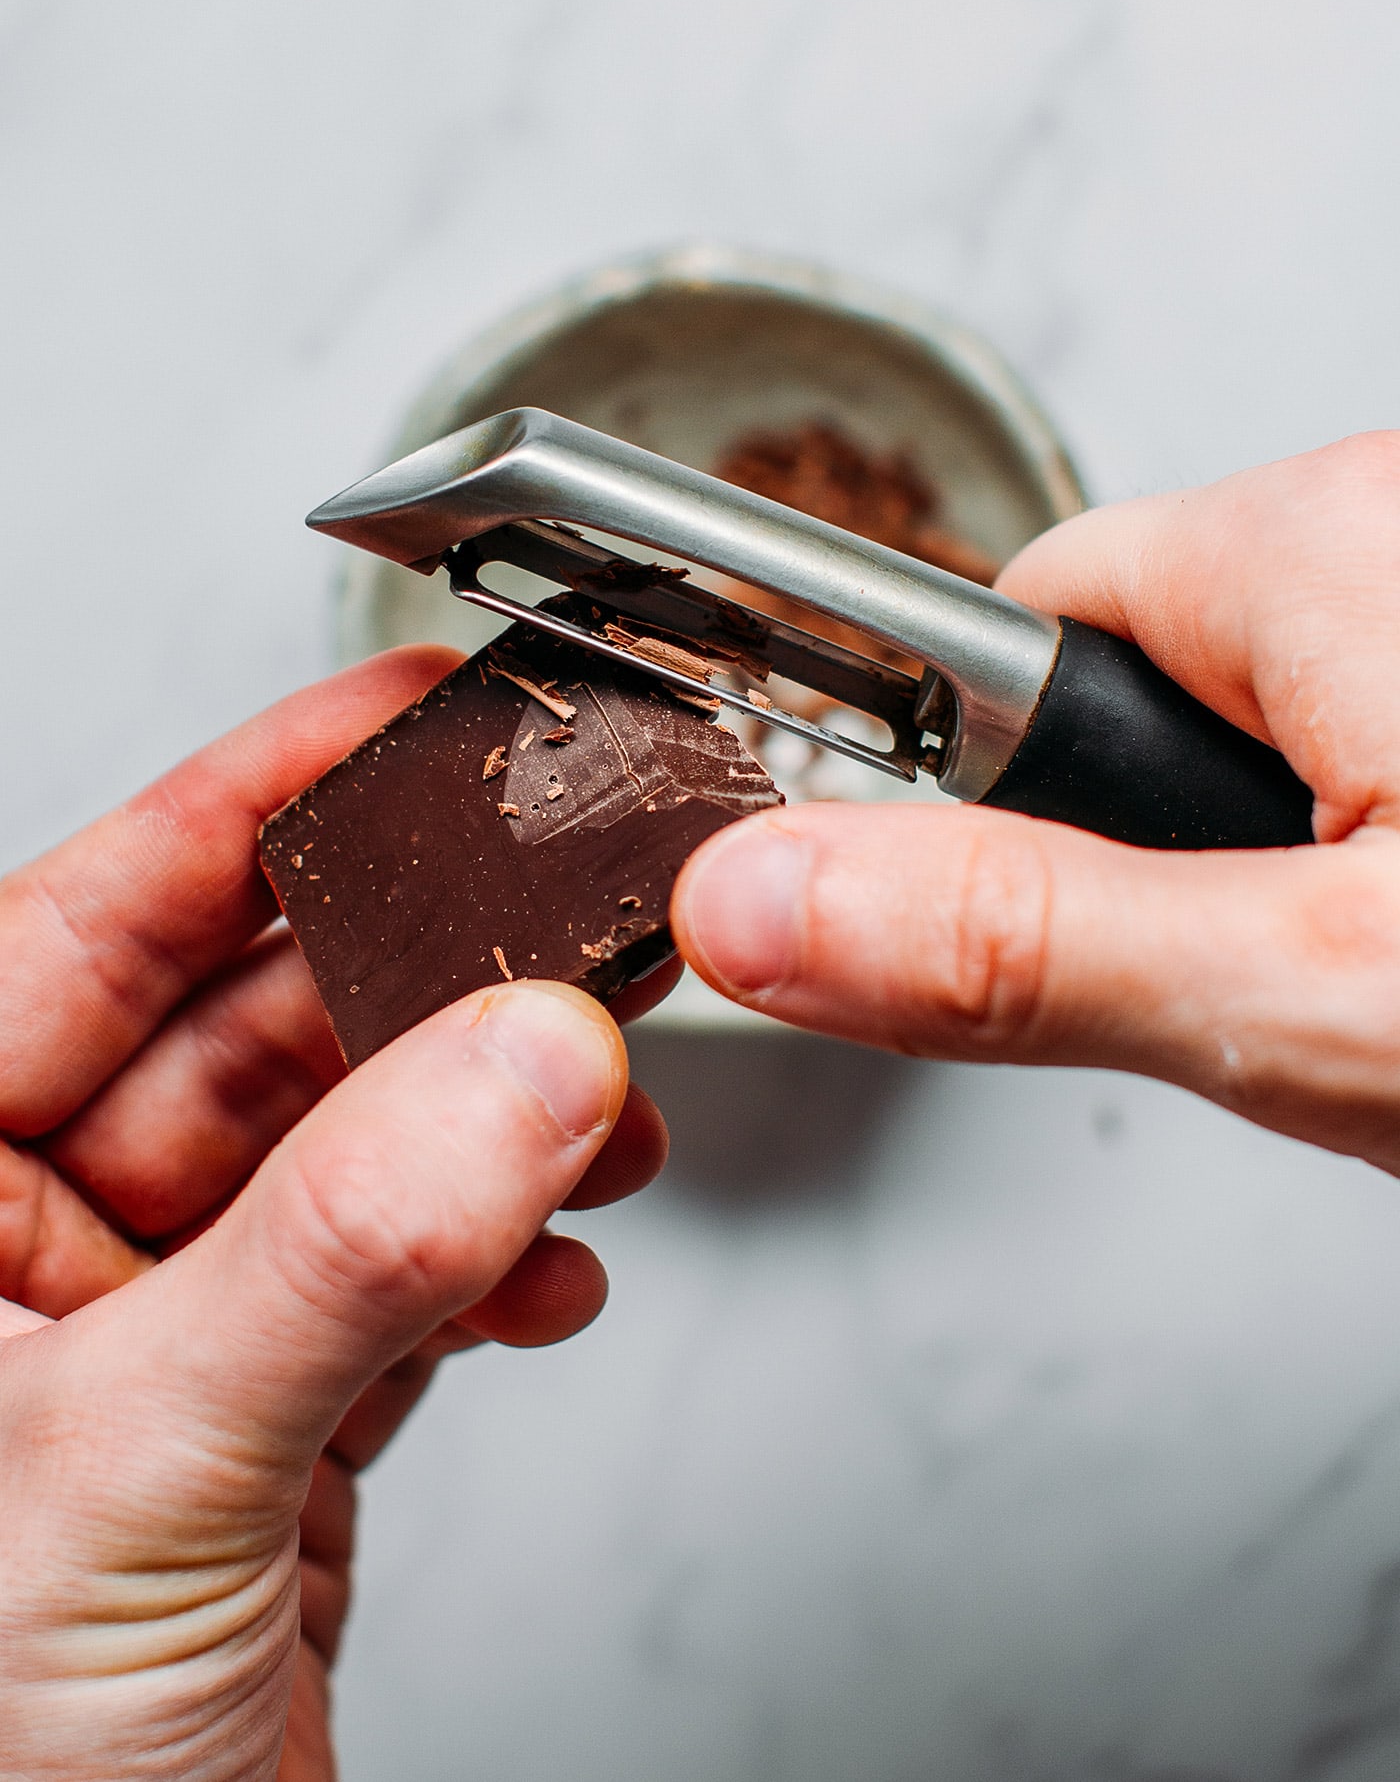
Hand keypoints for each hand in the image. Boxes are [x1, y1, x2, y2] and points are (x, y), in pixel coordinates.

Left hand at [0, 648, 668, 1781]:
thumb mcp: (135, 1474)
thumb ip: (345, 1248)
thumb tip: (523, 1062)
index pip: (78, 932)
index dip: (244, 805)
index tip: (394, 720)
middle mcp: (19, 1258)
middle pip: (247, 1029)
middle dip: (423, 975)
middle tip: (568, 910)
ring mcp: (153, 1343)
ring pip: (347, 1151)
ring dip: (487, 1123)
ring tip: (593, 1095)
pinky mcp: (267, 1432)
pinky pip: (400, 1280)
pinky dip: (496, 1262)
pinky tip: (551, 1264)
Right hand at [674, 432, 1399, 1172]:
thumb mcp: (1309, 994)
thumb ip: (1022, 943)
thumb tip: (755, 900)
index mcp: (1318, 537)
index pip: (1016, 614)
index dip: (994, 778)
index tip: (994, 894)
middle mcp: (1396, 518)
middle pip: (1142, 667)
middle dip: (1165, 844)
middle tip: (1264, 981)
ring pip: (1264, 715)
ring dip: (1283, 856)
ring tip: (1374, 986)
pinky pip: (1364, 732)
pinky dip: (1369, 846)